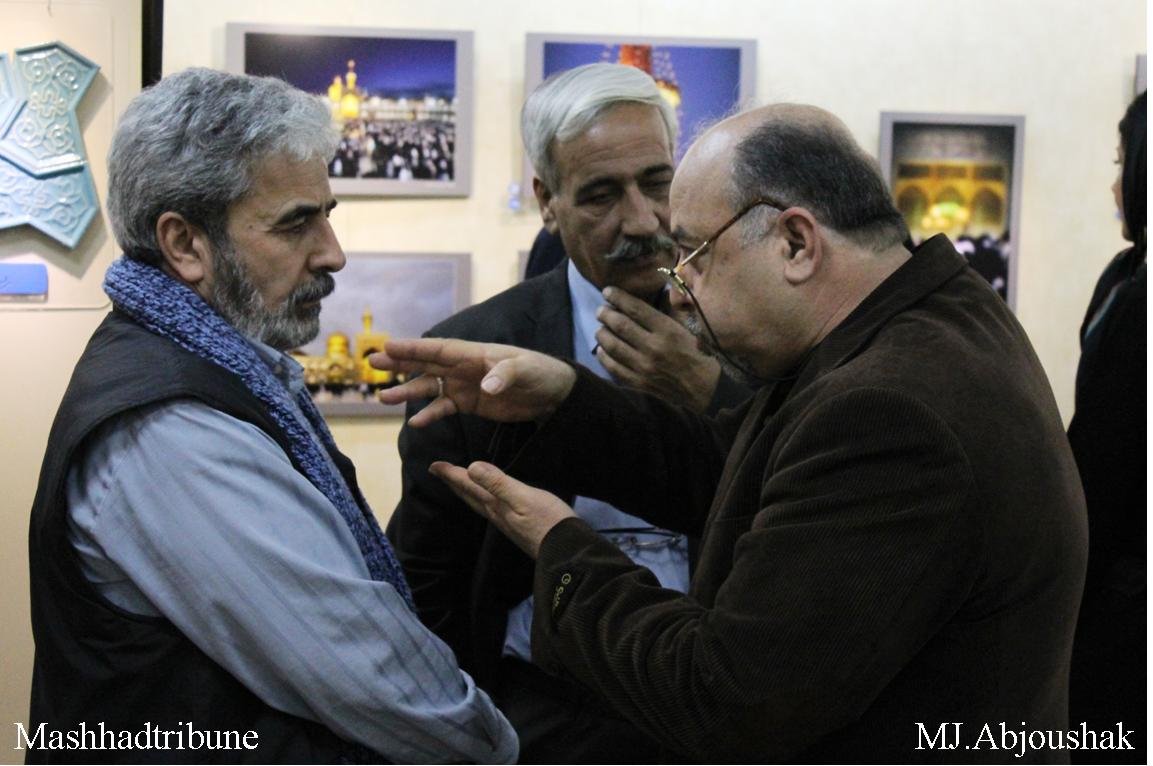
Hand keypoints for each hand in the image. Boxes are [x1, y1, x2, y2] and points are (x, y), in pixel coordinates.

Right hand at [370, 338, 576, 426]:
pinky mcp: (469, 404)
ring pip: (429, 386)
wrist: (552, 394)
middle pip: (425, 363)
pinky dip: (429, 415)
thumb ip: (503, 376)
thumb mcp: (525, 370)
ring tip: (382, 398)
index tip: (387, 346)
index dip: (413, 348)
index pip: (438, 348)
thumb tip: (484, 387)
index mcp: (474, 353)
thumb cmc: (540, 372)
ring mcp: (464, 385)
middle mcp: (464, 367)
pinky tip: (414, 423)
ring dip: (407, 391)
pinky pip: (443, 408)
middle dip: (399, 363)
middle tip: (372, 363)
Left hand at [430, 461, 575, 558]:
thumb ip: (498, 483)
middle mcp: (496, 515)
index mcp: (495, 505)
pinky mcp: (517, 526)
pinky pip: (491, 508)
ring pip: (479, 503)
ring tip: (458, 483)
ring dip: (466, 491)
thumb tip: (471, 467)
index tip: (433, 465)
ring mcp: (506, 522)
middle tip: (438, 472)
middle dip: (454, 482)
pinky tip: (490, 499)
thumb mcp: (523, 497)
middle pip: (469, 496)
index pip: (468, 486)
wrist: (566, 550)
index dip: (451, 474)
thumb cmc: (548, 521)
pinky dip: (482, 498)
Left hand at [594, 287, 721, 412]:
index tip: (607, 291)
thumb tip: (640, 304)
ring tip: (600, 328)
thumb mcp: (685, 330)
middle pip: (620, 325)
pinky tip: (601, 349)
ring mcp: (644, 367)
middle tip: (600, 310)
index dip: (618, 297)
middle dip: (606, 314)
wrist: (704, 389)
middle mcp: (653, 347)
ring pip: (613, 346)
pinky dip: (604, 356)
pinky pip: (613, 367)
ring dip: (602, 334)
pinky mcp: (639, 382)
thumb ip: (664, 317)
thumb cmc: (696, 355)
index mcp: (667, 330)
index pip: (636, 309)